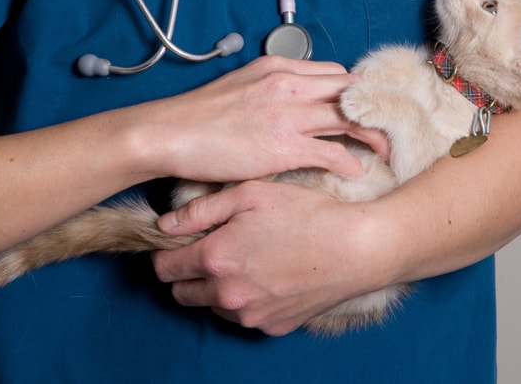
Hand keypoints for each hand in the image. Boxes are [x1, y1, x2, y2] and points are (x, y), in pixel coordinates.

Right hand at [149, 55, 387, 182]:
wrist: (169, 133)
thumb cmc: (198, 116)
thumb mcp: (239, 85)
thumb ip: (269, 89)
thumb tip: (287, 103)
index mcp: (277, 68)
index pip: (333, 73)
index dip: (351, 92)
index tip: (358, 108)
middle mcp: (288, 85)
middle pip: (349, 90)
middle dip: (371, 108)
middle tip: (383, 126)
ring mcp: (289, 115)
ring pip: (349, 117)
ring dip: (372, 134)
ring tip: (383, 149)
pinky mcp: (285, 146)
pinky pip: (333, 151)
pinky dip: (350, 161)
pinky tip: (356, 170)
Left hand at [151, 180, 388, 335]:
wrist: (357, 249)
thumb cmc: (306, 214)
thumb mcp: (251, 194)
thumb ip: (201, 210)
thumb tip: (165, 224)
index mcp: (217, 259)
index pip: (164, 268)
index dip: (167, 252)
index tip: (181, 242)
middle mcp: (228, 294)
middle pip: (181, 294)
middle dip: (187, 272)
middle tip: (212, 249)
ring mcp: (250, 315)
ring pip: (212, 306)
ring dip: (216, 288)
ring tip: (245, 260)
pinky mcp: (272, 326)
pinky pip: (244, 316)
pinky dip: (246, 300)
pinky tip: (268, 275)